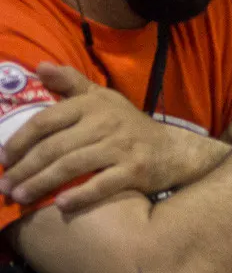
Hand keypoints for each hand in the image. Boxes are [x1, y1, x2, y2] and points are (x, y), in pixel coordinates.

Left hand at [0, 63, 203, 210]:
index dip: (19, 141)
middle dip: (24, 168)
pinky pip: (101, 185)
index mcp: (92, 104)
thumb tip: (39, 67)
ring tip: (19, 196)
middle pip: (54, 148)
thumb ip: (71, 82)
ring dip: (41, 183)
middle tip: (4, 187)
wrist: (174, 149)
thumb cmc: (129, 125)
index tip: (3, 159)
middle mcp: (105, 123)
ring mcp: (121, 147)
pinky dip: (79, 196)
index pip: (46, 121)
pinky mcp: (135, 170)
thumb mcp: (103, 98)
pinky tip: (60, 205)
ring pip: (71, 166)